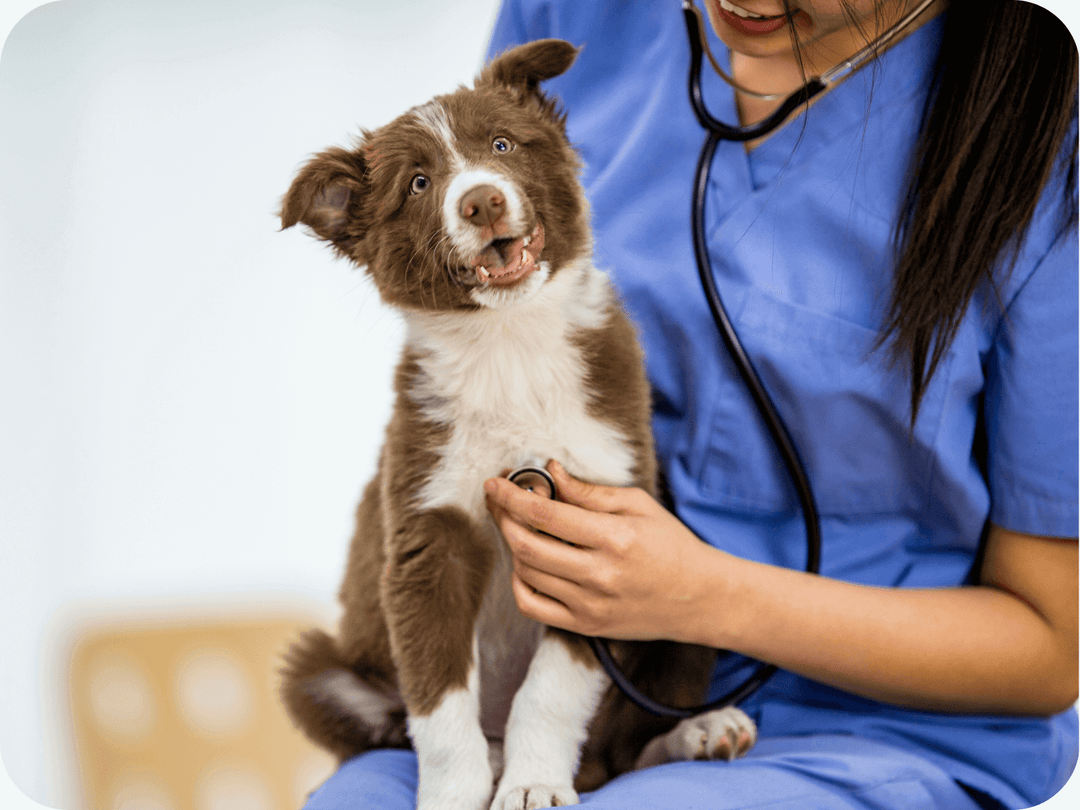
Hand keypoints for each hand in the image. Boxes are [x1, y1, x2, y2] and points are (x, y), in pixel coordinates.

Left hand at [483, 461, 722, 641]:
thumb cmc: (672, 545)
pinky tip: (527, 564)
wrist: (700, 598)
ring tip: (520, 528)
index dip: (511, 496)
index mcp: (615, 538)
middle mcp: (599, 575)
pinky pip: (532, 607)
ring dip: (512, 546)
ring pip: (526, 573)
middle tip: (499, 501)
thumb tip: (551, 473)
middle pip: (526, 545)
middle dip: (503, 518)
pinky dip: (519, 582)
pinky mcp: (585, 626)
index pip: (545, 514)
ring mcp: (590, 605)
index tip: (494, 482)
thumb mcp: (638, 505)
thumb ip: (590, 492)